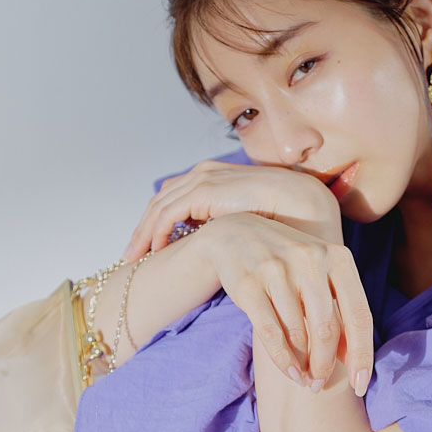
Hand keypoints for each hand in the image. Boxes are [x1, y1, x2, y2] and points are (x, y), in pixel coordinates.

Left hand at [122, 158, 343, 260]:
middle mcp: (203, 173)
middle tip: (131, 254)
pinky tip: (156, 251)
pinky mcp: (204, 191)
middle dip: (143, 228)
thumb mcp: (244, 220)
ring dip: (144, 233)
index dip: (156, 220)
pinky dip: (157, 232)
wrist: (301, 205)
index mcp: (213, 175)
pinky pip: (169, 213)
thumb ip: (225, 225)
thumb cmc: (280, 217)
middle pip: (160, 201)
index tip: (148, 245)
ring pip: (159, 207)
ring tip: (135, 258)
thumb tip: (213, 246)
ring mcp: (203, 178)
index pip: (173, 197)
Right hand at [198, 210, 373, 395]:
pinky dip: (283, 359)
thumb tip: (354, 361)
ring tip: (304, 378)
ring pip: (298, 334)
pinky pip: (271, 333)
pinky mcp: (249, 283)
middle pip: (328, 330)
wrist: (235, 235)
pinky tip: (290, 372)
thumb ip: (340, 312)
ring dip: (303, 365)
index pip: (359, 316)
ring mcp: (279, 270)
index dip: (362, 356)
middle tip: (320, 384)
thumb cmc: (289, 265)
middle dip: (325, 366)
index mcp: (339, 258)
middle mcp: (311, 260)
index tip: (361, 385)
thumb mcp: (320, 278)